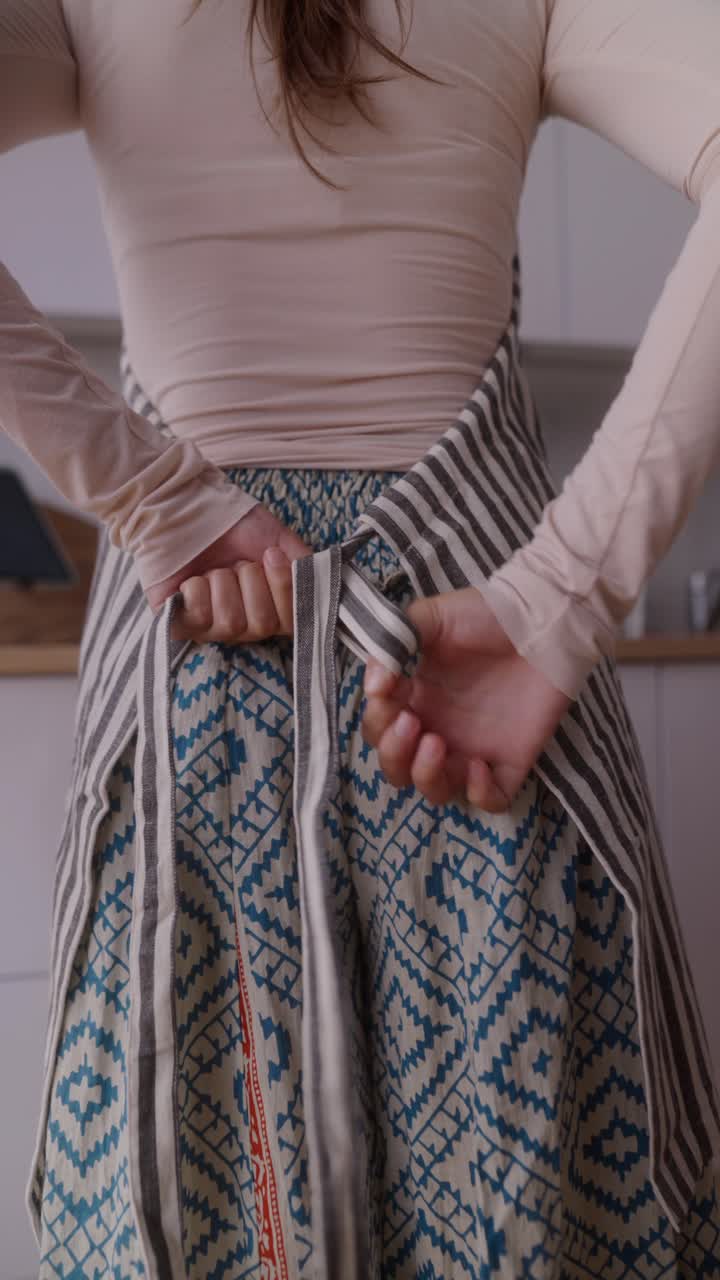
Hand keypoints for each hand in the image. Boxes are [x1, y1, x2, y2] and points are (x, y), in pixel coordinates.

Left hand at [144, 503, 312, 643]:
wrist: (186, 507)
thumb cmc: (231, 524)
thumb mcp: (277, 540)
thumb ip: (303, 567)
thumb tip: (325, 588)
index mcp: (270, 606)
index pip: (292, 622)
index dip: (284, 589)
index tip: (271, 555)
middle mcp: (244, 623)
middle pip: (263, 624)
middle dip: (251, 582)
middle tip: (238, 562)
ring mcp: (212, 628)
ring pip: (232, 622)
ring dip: (224, 584)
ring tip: (214, 569)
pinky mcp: (180, 624)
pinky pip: (200, 618)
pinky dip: (198, 590)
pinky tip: (193, 578)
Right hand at [361, 587, 571, 811]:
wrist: (543, 620)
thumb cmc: (485, 616)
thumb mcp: (432, 617)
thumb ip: (396, 642)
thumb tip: (374, 684)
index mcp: (414, 700)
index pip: (379, 729)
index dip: (378, 721)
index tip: (389, 695)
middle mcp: (437, 729)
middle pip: (398, 769)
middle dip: (395, 755)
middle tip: (412, 726)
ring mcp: (472, 748)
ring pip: (435, 790)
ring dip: (426, 776)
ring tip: (437, 744)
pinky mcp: (509, 761)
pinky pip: (490, 800)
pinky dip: (479, 794)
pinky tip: (478, 765)